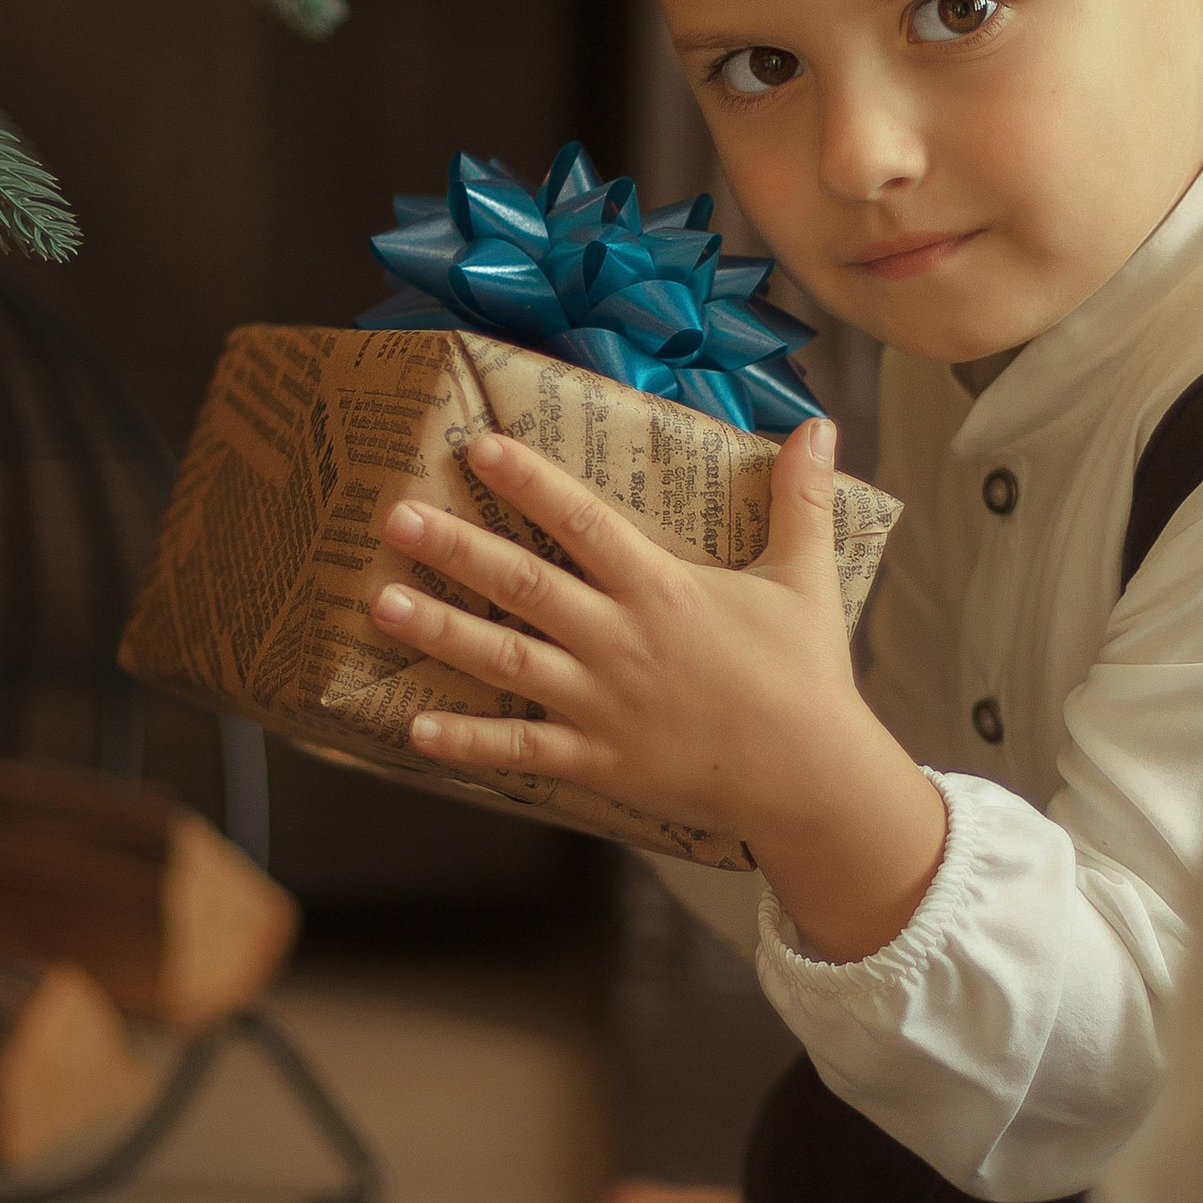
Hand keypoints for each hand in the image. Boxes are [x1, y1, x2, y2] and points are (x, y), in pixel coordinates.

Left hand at [369, 421, 947, 957]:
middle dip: (456, 548)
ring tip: (381, 604)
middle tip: (395, 517)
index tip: (477, 447)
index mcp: (660, 589)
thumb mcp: (806, 578)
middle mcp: (619, 641)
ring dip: (441, 631)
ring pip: (506, 660)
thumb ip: (800, 500)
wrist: (812, 778)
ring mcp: (601, 704)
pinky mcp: (598, 760)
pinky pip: (521, 750)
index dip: (528, 482)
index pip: (581, 521)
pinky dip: (467, 742)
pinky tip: (414, 727)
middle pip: (523, 584)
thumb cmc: (807, 676)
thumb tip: (821, 425)